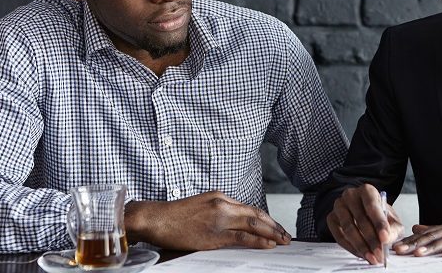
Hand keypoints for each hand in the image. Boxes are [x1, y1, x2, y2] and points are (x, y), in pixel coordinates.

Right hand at [124, 190, 290, 250]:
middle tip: (286, 234)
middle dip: (274, 225)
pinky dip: (258, 240)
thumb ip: (218, 210)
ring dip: (272, 233)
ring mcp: (219, 218)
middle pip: (256, 215)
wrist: (155, 218)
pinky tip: (268, 244)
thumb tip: (234, 222)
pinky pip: (242, 237)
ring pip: (253, 225)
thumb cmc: (174, 216)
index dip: (266, 218)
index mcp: (220, 196)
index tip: (275, 226)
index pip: (249, 208)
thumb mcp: (200, 205)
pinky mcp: (214, 233)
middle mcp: (223, 204)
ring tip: (283, 240)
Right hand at [326, 184, 403, 264]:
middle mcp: (351, 195)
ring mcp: (339, 206)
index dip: (379, 223)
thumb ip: (392, 230)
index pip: (372, 206)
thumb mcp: (392, 221)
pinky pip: (339, 236)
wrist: (366, 216)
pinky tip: (361, 254)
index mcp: (367, 191)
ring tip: (371, 257)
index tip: (385, 238)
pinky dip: (351, 248)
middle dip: (371, 239)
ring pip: (348, 228)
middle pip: (360, 219)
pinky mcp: (331, 218)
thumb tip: (385, 239)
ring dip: (361, 246)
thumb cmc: (379, 216)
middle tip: (379, 253)